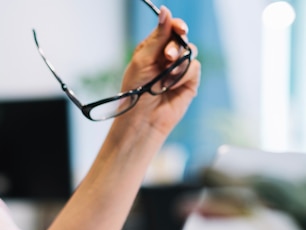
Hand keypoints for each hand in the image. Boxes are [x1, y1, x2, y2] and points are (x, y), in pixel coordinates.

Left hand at [118, 6, 200, 135]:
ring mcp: (179, 69)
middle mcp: (167, 57)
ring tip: (162, 79)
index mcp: (153, 49)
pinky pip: (194, 68)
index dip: (175, 25)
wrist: (141, 118)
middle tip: (167, 57)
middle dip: (175, 46)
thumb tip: (166, 11)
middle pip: (181, 38)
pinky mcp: (189, 81)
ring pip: (190, 52)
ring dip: (176, 64)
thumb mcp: (142, 60)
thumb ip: (157, 36)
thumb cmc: (135, 91)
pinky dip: (182, 76)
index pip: (168, 29)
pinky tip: (170, 86)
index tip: (179, 28)